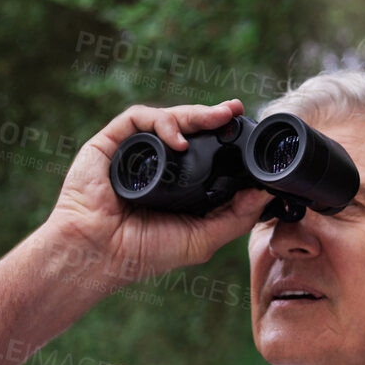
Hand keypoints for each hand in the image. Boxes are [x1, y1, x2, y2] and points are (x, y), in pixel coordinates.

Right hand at [42, 100, 271, 286]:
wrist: (98, 253)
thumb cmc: (145, 251)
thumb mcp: (203, 238)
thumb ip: (236, 216)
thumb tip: (265, 192)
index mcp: (178, 183)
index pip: (206, 151)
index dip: (226, 137)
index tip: (246, 129)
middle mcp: (157, 163)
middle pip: (189, 128)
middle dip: (213, 116)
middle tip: (233, 111)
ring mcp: (134, 151)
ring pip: (167, 118)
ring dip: (193, 113)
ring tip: (215, 118)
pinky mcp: (111, 142)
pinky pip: (138, 118)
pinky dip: (161, 123)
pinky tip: (177, 141)